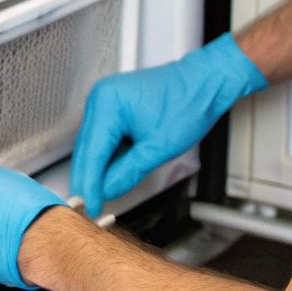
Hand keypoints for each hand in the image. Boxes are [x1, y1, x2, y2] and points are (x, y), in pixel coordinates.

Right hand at [71, 32, 267, 216]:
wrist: (204, 83)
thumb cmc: (189, 103)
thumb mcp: (158, 148)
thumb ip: (128, 172)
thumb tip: (107, 191)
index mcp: (108, 103)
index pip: (92, 153)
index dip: (89, 185)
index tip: (87, 207)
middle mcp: (101, 98)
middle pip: (87, 149)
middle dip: (88, 179)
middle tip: (88, 207)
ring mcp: (105, 101)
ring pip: (93, 145)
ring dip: (96, 170)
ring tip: (97, 196)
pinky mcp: (113, 107)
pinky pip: (103, 137)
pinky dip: (106, 157)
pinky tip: (108, 175)